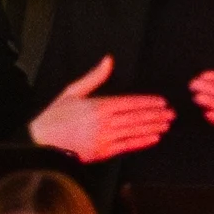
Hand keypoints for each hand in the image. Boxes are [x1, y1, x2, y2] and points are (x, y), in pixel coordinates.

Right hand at [26, 56, 173, 162]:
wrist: (43, 142)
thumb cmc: (56, 116)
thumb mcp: (73, 91)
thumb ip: (94, 77)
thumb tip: (109, 60)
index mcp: (98, 105)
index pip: (129, 102)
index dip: (147, 102)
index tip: (162, 102)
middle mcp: (103, 122)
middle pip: (135, 117)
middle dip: (155, 115)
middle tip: (171, 113)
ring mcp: (104, 138)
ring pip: (134, 131)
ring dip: (152, 127)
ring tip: (166, 124)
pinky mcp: (102, 152)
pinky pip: (126, 146)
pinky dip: (141, 142)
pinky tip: (153, 139)